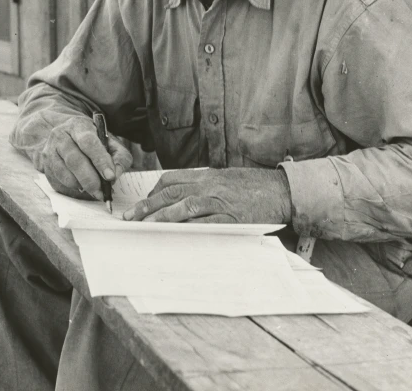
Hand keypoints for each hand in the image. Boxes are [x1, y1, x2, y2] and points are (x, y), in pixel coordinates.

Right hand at [40, 116, 131, 199]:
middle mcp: (60, 135)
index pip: (89, 142)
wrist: (63, 135)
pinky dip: (71, 188)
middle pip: (74, 160)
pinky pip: (57, 181)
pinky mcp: (45, 165)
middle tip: (102, 192)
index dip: (100, 160)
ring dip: (81, 186)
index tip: (110, 176)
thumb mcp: (109, 140)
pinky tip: (82, 188)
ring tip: (95, 192)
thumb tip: (117, 173)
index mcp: (79, 125)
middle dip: (90, 179)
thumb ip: (119, 156)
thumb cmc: (91, 140)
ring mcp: (49, 150)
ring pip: (64, 172)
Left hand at [123, 168, 291, 223]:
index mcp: (206, 175)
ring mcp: (220, 200)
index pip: (171, 179)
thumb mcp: (225, 179)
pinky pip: (204, 224)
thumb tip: (181, 199)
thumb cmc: (253, 186)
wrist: (281, 190)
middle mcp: (209, 185)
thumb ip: (204, 186)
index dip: (152, 192)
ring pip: (183, 207)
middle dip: (148, 206)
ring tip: (145, 227)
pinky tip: (174, 236)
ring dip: (161, 218)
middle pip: (171, 193)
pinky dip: (188, 230)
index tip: (141, 204)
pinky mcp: (230, 217)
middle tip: (130, 218)